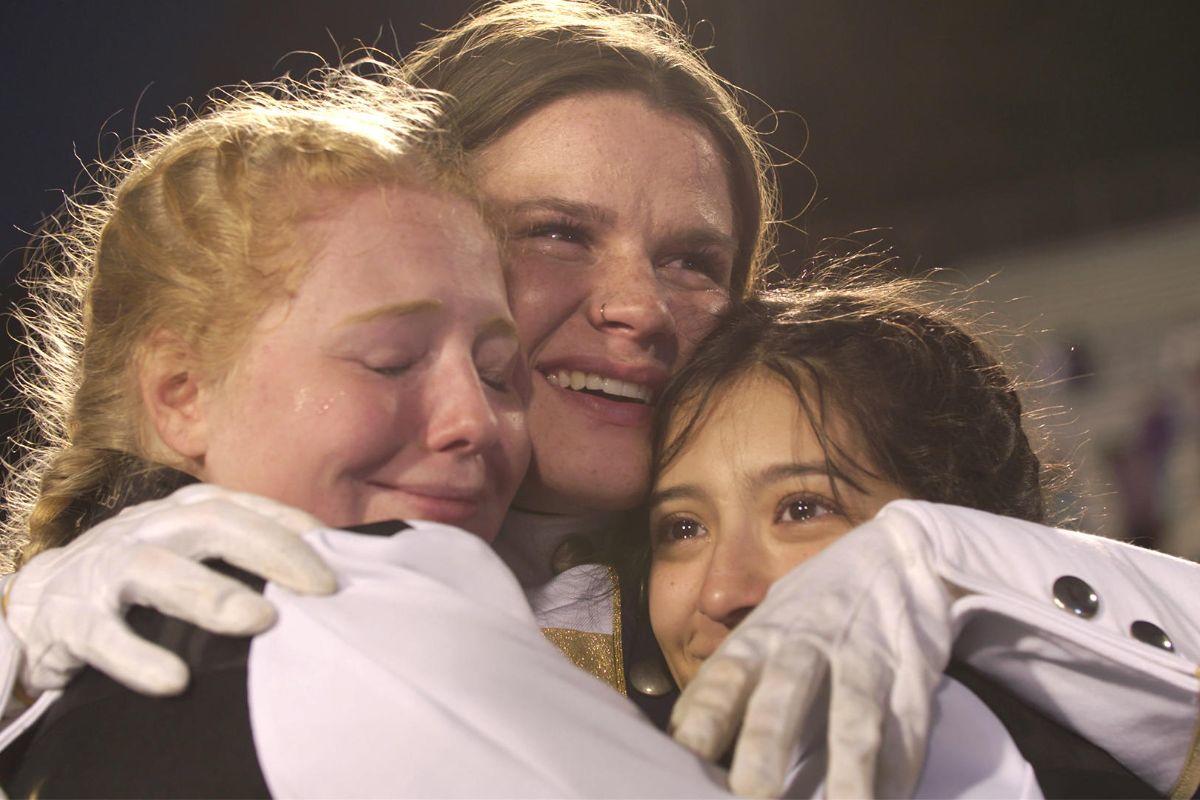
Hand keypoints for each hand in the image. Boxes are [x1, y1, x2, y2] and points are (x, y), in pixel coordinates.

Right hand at [4, 483, 335, 695]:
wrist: (39, 599)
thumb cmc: (137, 573)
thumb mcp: (186, 548)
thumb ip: (240, 551)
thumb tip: (322, 569)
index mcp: (180, 512)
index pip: (242, 504)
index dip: (289, 523)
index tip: (335, 549)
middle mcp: (146, 528)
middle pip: (213, 525)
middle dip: (272, 551)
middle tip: (320, 586)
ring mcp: (106, 567)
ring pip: (157, 570)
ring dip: (211, 594)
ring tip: (261, 620)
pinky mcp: (72, 617)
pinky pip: (104, 635)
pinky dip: (138, 656)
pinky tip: (175, 680)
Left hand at [670, 502, 951, 797]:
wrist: (897, 553)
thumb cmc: (815, 606)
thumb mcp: (766, 629)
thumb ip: (732, 680)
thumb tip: (684, 741)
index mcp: (763, 636)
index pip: (725, 676)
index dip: (705, 715)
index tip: (686, 752)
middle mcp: (807, 643)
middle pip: (784, 695)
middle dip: (765, 744)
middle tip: (750, 792)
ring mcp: (863, 653)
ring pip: (854, 713)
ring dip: (847, 767)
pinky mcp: (912, 667)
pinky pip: (907, 722)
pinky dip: (900, 767)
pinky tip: (889, 796)